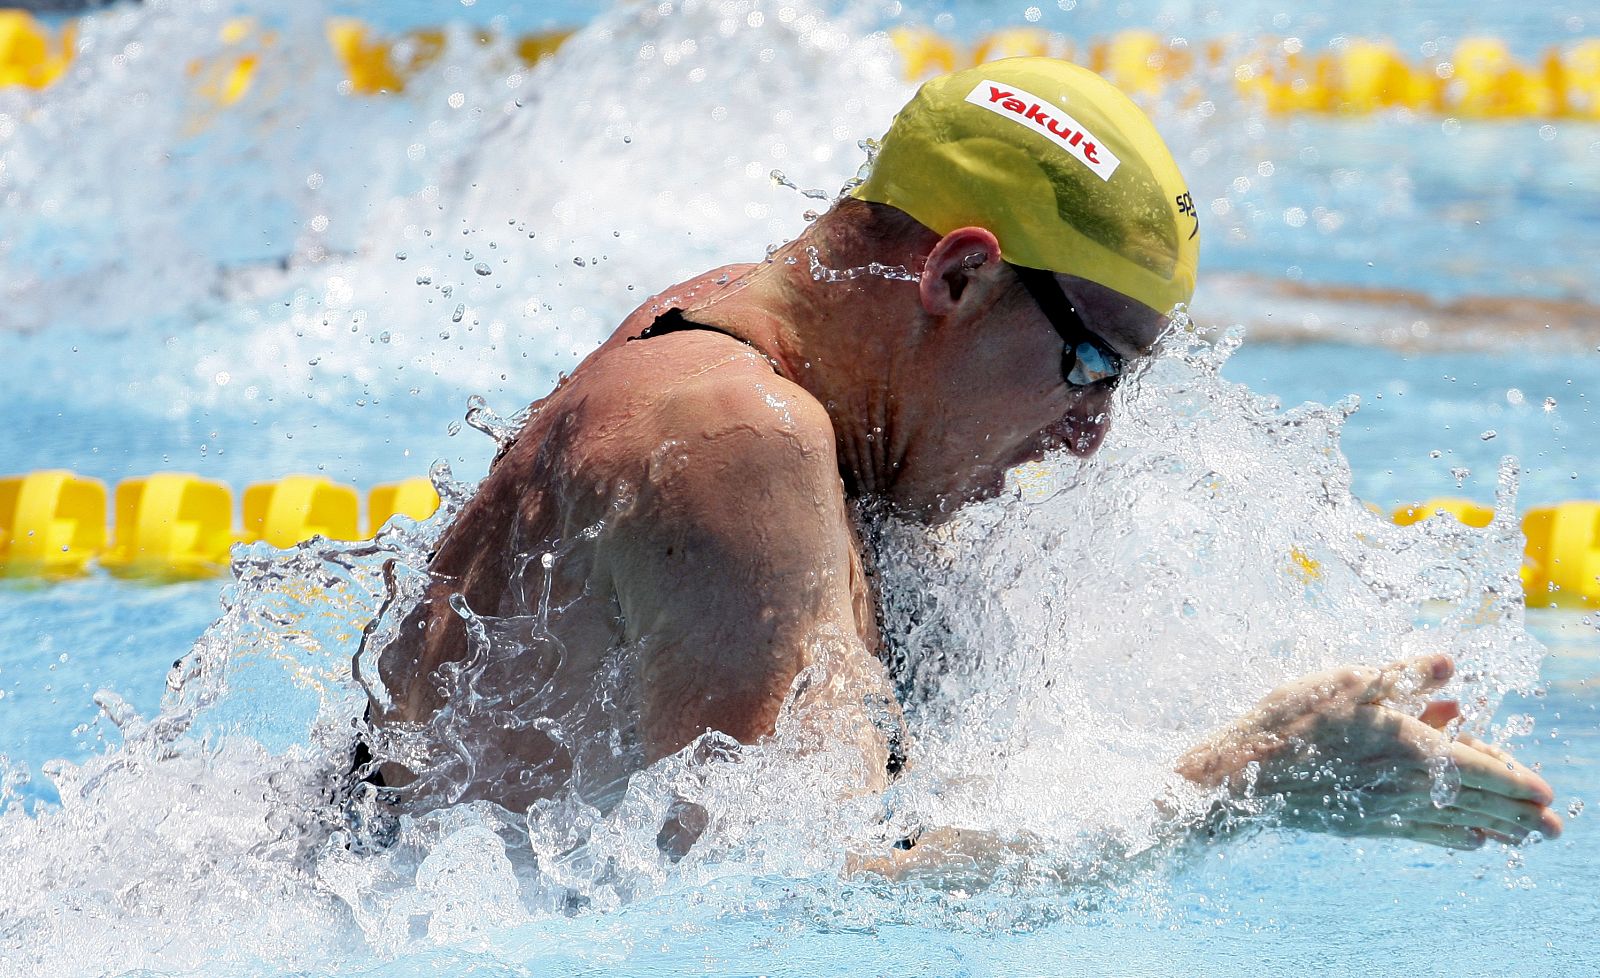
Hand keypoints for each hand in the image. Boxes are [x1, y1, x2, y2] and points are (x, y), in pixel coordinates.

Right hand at [1178, 654, 1562, 849]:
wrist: (1244, 775)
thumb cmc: (1292, 721)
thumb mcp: (1348, 681)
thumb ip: (1402, 675)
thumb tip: (1449, 668)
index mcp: (1411, 747)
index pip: (1482, 768)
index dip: (1517, 780)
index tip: (1545, 791)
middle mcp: (1407, 785)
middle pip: (1478, 804)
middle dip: (1519, 816)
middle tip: (1552, 830)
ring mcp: (1387, 810)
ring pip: (1455, 823)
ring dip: (1495, 832)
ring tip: (1521, 841)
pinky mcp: (1365, 824)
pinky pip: (1423, 834)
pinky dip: (1452, 837)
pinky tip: (1466, 840)